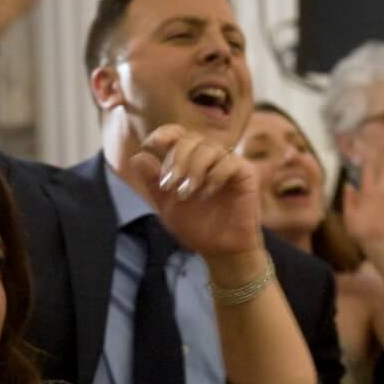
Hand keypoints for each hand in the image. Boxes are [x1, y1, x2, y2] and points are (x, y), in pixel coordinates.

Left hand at [127, 123, 262, 258]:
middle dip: (176, 158)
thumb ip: (152, 181)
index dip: (164, 133)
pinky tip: (206, 194)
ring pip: (210, 148)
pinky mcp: (246, 174)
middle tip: (169, 185)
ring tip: (186, 193)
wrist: (220, 250)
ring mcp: (228, 163)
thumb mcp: (166, 205)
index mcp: (189, 160)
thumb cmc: (196, 226)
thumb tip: (137, 156)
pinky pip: (229, 163)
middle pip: (192, 138)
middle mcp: (209, 158)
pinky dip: (214, 177)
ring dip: (193, 169)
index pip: (178, 134)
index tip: (150, 145)